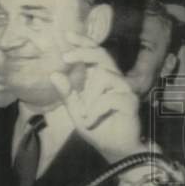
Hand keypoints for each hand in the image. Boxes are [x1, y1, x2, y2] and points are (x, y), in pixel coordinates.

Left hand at [50, 33, 142, 162]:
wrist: (115, 149)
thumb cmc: (97, 127)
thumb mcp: (76, 110)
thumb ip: (67, 93)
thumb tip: (53, 74)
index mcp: (100, 79)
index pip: (93, 54)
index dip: (83, 42)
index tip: (67, 35)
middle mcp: (113, 80)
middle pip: (102, 56)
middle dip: (83, 52)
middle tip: (66, 55)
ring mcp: (124, 90)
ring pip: (104, 77)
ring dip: (89, 96)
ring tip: (85, 113)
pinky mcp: (130, 102)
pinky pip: (109, 98)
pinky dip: (96, 109)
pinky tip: (91, 120)